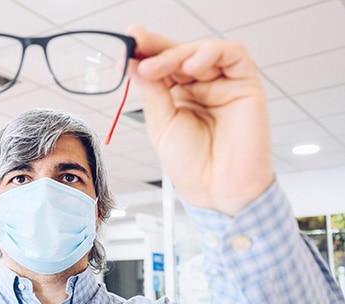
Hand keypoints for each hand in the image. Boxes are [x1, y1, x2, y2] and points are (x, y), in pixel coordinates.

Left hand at [127, 26, 273, 215]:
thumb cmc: (191, 165)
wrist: (217, 189)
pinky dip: (210, 53)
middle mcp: (200, 86)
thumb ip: (152, 91)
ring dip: (176, 54)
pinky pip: (233, 55)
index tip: (127, 44)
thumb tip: (134, 62)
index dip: (144, 52)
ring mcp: (223, 83)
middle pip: (179, 52)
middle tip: (136, 45)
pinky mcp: (245, 84)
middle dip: (155, 47)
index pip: (161, 64)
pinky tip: (191, 66)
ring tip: (156, 67)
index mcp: (177, 95)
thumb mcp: (161, 124)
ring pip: (202, 50)